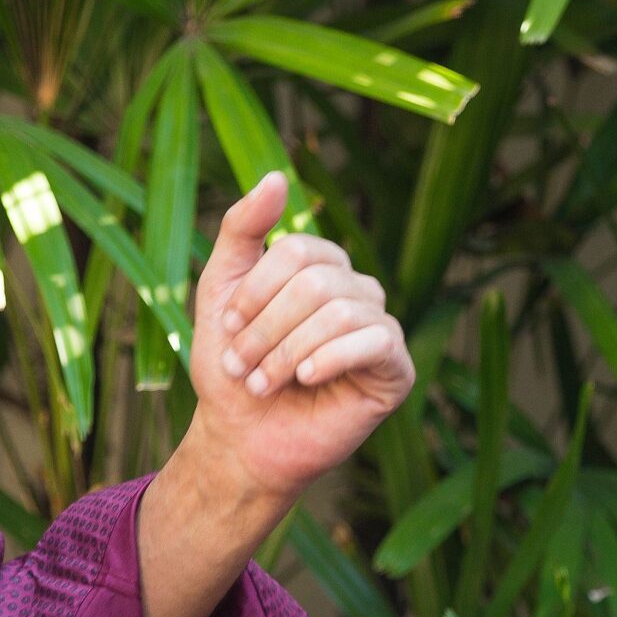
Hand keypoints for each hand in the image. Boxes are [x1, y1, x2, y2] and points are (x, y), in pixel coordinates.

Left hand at [188, 173, 412, 499]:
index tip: (226, 331)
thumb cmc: (231, 368)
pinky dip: (329, 359)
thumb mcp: (220, 288)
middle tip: (242, 365)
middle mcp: (357, 291)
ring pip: (340, 312)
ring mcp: (380, 328)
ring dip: (287, 351)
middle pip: (317, 282)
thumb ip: (242, 229)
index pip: (297, 250)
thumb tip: (279, 176)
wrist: (241, 440)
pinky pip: (375, 341)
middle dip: (267, 328)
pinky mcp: (396, 370)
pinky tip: (305, 380)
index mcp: (322, 267)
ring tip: (263, 383)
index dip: (256, 292)